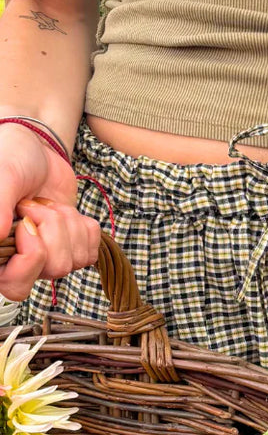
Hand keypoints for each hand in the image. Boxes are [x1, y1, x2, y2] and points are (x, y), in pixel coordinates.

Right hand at [0, 123, 100, 302]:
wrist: (36, 148)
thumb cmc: (11, 158)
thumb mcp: (3, 177)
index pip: (15, 286)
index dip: (30, 258)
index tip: (26, 225)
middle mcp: (21, 260)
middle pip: (55, 269)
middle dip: (53, 229)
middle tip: (34, 206)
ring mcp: (49, 257)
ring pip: (75, 260)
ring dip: (67, 223)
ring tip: (46, 204)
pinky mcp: (72, 248)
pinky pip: (91, 252)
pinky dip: (83, 226)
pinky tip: (64, 210)